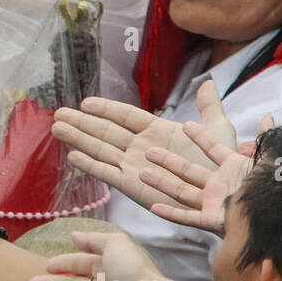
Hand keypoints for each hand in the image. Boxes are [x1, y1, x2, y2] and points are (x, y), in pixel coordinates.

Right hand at [51, 82, 231, 212]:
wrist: (225, 198)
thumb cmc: (224, 167)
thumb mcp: (217, 131)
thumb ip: (209, 108)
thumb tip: (209, 83)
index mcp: (159, 131)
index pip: (126, 116)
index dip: (106, 109)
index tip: (86, 102)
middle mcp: (142, 148)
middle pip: (106, 132)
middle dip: (82, 123)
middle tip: (58, 114)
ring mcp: (135, 167)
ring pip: (101, 150)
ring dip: (79, 139)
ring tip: (56, 128)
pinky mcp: (134, 186)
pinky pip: (108, 173)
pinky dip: (90, 166)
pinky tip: (72, 156)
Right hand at [138, 109, 265, 234]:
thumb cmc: (281, 189)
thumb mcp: (272, 159)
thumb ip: (268, 138)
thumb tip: (268, 115)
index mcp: (234, 169)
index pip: (213, 149)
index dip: (200, 137)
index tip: (186, 125)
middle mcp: (220, 185)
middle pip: (188, 169)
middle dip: (168, 160)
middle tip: (149, 150)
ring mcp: (214, 203)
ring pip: (181, 191)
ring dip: (162, 183)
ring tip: (142, 172)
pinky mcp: (212, 220)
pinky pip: (187, 216)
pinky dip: (170, 213)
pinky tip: (153, 207)